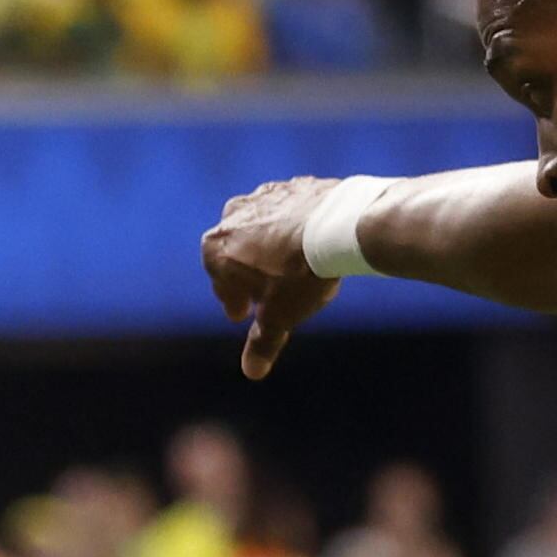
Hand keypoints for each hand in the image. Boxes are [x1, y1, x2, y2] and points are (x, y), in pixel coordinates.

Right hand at [201, 176, 343, 378]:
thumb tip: (253, 371)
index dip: (232, 301)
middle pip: (236, 252)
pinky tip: (312, 244)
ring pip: (262, 229)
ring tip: (290, 267)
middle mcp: (233, 216)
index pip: (219, 282)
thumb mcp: (279, 317)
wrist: (339, 226)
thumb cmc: (298, 275)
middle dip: (248, 273)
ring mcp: (264, 196)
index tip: (243, 315)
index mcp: (217, 248)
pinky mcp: (295, 185)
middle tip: (263, 293)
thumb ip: (262, 342)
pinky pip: (290, 212)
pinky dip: (295, 228)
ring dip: (270, 248)